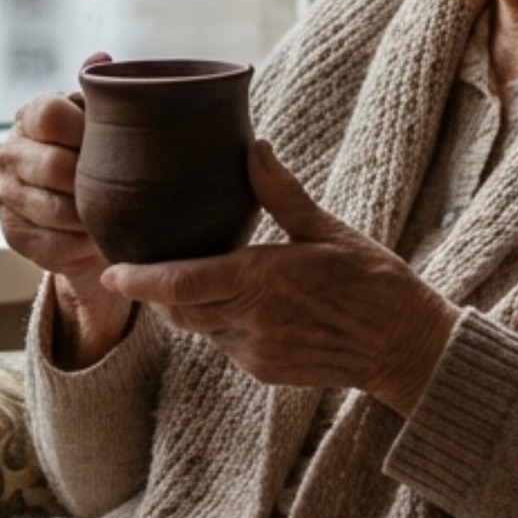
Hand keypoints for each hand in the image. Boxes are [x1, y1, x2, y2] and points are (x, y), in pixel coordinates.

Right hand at [0, 53, 132, 366]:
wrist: (80, 206)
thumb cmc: (95, 152)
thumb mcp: (99, 120)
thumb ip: (101, 91)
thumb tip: (101, 57)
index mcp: (30, 116)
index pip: (50, 115)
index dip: (84, 130)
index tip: (110, 143)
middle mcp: (9, 154)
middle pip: (54, 167)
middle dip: (92, 180)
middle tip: (124, 187)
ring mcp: (6, 196)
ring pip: (55, 211)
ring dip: (91, 217)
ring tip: (120, 217)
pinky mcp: (12, 235)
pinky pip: (52, 246)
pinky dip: (83, 247)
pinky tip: (101, 240)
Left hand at [101, 141, 457, 412]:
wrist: (406, 348)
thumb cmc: (374, 282)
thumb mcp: (329, 230)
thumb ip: (282, 193)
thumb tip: (252, 146)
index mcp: (263, 281)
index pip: (183, 284)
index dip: (141, 281)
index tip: (110, 271)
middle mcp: (252, 322)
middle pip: (180, 309)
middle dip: (157, 290)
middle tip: (137, 263)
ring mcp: (256, 352)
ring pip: (200, 328)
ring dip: (188, 306)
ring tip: (184, 276)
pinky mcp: (264, 371)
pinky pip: (224, 345)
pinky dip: (218, 322)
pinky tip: (233, 301)